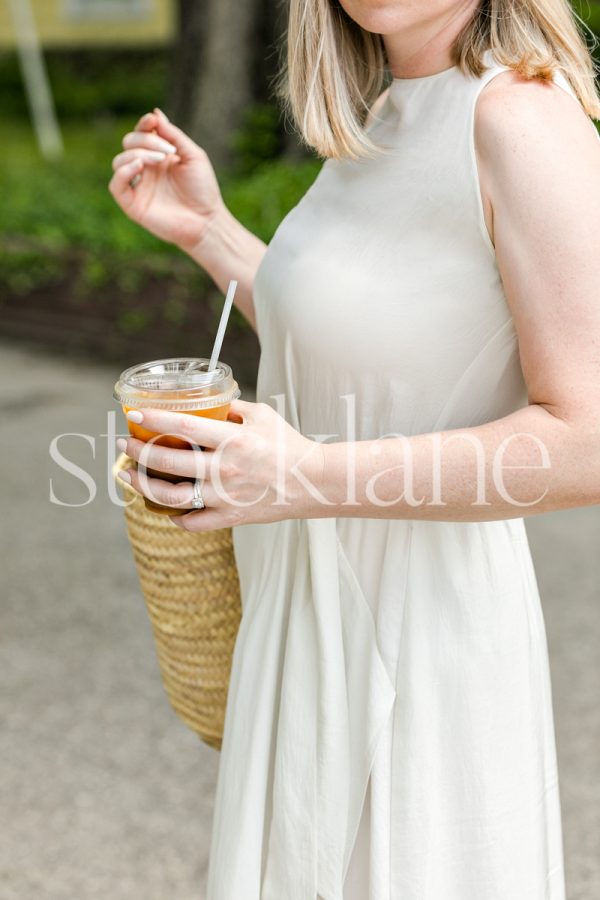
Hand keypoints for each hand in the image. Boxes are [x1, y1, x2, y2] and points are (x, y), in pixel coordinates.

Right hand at [108, 107, 224, 251]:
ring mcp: (138, 186)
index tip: (153, 122)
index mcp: (159, 156)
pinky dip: (123, 172)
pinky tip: (140, 167)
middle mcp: (146, 169)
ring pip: (119, 160)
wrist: (207, 221)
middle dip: (145, 140)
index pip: (141, 133)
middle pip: (129, 143)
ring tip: (159, 160)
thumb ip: (174, 135)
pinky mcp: (133, 204)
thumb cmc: (203, 190)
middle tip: (167, 151)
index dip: (144, 124)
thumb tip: (155, 113)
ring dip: (137, 154)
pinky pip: (116, 185)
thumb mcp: (193, 156)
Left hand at [116, 399, 329, 530]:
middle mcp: (226, 469)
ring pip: (172, 497)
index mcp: (234, 440)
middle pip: (169, 463)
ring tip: (129, 476)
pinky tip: (166, 509)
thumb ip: (231, 409)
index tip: (133, 415)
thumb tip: (205, 404)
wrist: (313, 482)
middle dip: (139, 453)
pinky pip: (194, 523)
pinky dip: (176, 518)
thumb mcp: (263, 415)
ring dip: (144, 486)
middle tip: (125, 445)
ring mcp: (226, 496)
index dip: (154, 420)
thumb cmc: (289, 445)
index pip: (184, 428)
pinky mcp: (231, 517)